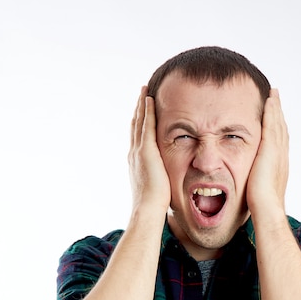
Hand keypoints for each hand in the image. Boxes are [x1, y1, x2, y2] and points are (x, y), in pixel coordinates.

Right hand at [128, 87, 170, 212]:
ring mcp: (139, 151)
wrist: (148, 208)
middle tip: (141, 95)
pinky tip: (149, 99)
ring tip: (144, 91)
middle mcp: (134, 154)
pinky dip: (147, 111)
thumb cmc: (154, 204)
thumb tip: (166, 182)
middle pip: (136, 126)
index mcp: (137, 162)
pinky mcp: (146, 150)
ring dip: (142, 105)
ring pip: (139, 122)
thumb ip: (159, 178)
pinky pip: (146, 125)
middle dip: (139, 110)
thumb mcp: (156, 187)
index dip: (139, 123)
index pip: (138, 138)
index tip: (142, 112)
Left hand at [246, 89, 288, 219]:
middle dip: (278, 114)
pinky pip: (271, 125)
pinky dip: (271, 111)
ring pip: (278, 124)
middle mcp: (281, 155)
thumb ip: (255, 182)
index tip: (275, 117)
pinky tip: (268, 100)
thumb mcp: (258, 190)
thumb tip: (249, 186)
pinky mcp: (270, 149)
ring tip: (273, 95)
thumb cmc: (261, 206)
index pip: (279, 142)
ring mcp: (277, 151)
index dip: (277, 128)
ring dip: (275, 108)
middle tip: (276, 98)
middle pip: (281, 129)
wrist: (267, 208)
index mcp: (278, 165)